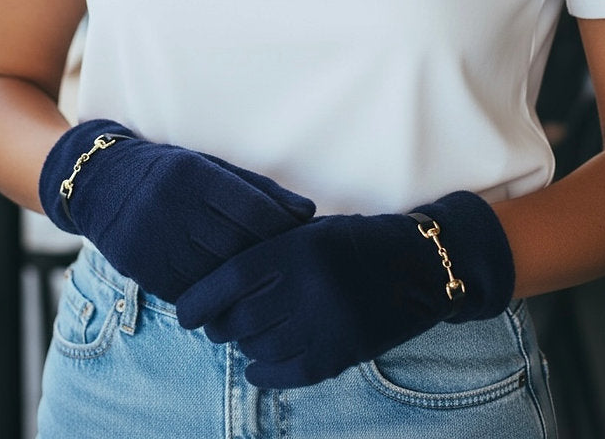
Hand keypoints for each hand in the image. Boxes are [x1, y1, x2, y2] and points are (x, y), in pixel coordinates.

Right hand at [39, 119, 315, 301]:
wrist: (100, 183)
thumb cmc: (169, 172)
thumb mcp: (210, 167)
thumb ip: (257, 189)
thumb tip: (307, 212)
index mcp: (193, 175)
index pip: (251, 209)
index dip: (281, 226)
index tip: (299, 235)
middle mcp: (171, 207)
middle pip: (236, 244)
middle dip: (265, 256)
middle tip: (286, 264)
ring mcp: (153, 240)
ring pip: (213, 273)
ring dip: (241, 280)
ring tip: (261, 281)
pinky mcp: (141, 268)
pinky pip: (188, 290)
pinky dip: (211, 292)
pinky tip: (225, 288)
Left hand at [176, 190, 514, 387]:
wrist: (421, 265)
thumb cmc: (357, 241)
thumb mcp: (312, 230)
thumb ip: (271, 250)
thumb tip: (219, 280)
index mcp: (298, 249)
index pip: (232, 279)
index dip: (200, 298)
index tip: (183, 313)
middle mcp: (310, 287)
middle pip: (241, 320)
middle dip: (220, 326)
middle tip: (215, 325)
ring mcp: (327, 324)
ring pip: (261, 348)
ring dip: (244, 347)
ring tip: (242, 338)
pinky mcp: (342, 354)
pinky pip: (288, 374)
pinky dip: (265, 373)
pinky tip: (257, 367)